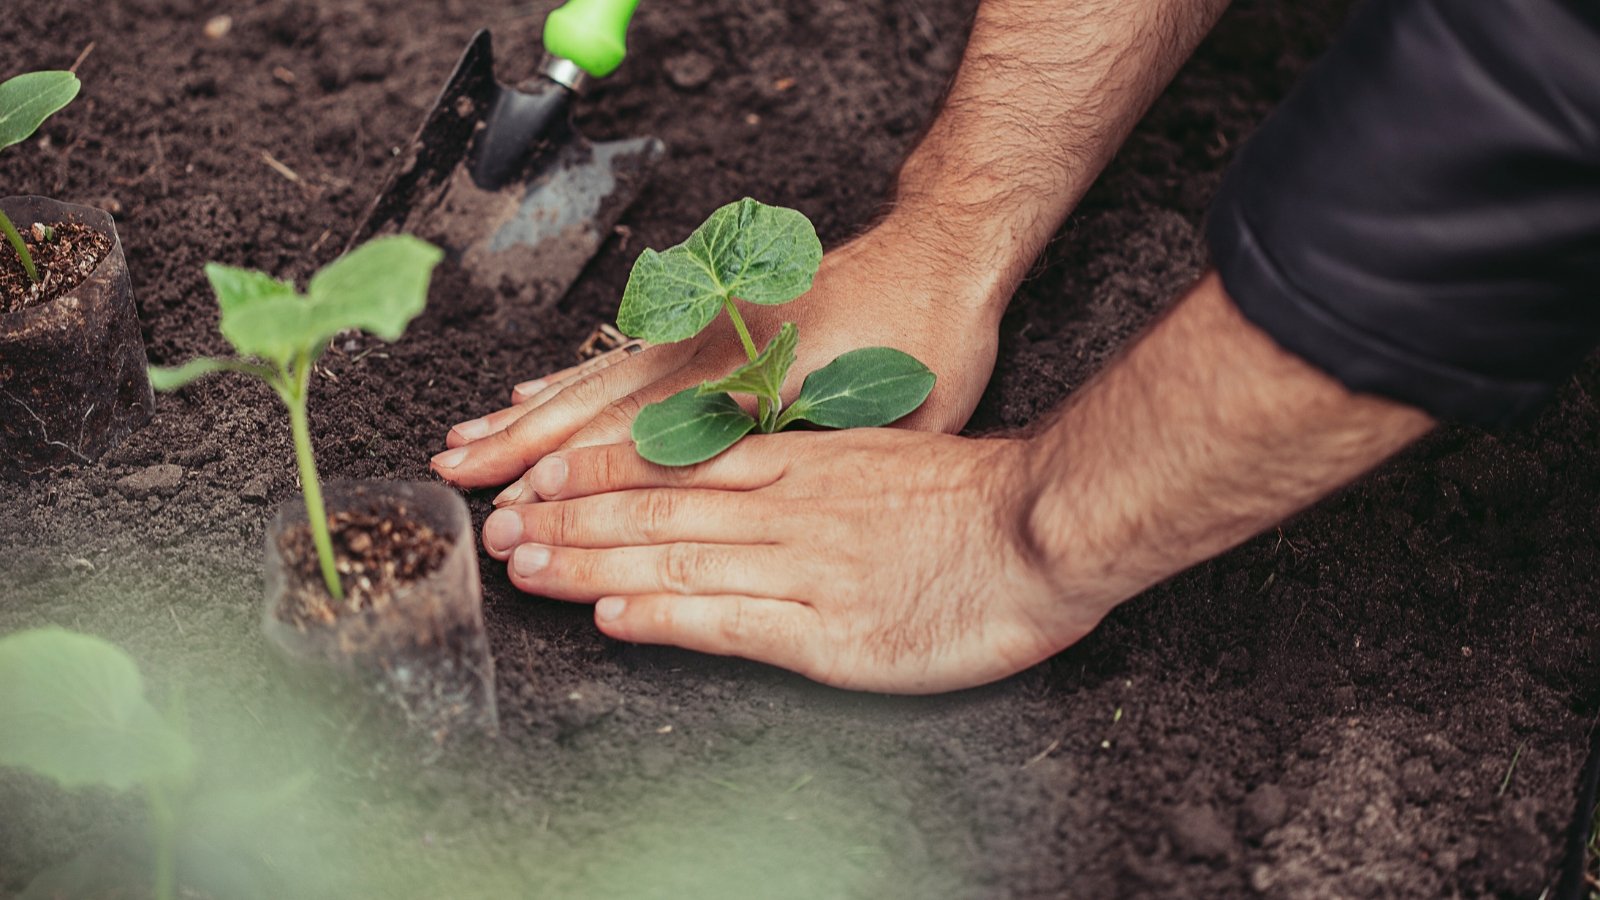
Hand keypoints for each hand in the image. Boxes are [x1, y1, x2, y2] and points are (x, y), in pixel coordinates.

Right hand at [430, 222, 1003, 497]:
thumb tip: (770, 512)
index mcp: (752, 389)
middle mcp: (712, 356)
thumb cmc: (929, 341)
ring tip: (471, 440)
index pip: (642, 444)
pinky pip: (625, 349)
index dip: (575, 482)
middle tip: (458, 479)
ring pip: (599, 376)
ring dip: (532, 413)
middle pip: (599, 407)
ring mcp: (704, 331)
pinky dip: (575, 374)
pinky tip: (538, 390)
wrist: (941, 248)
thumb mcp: (891, 420)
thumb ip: (817, 462)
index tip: (519, 510)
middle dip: (524, 447)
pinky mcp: (709, 315)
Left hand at [475, 429, 1106, 693]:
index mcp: (798, 464)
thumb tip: (745, 465)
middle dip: (568, 518)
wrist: (1043, 530)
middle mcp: (785, 509)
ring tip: (524, 566)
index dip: (598, 469)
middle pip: (654, 511)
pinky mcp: (827, 634)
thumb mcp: (880, 450)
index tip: (539, 472)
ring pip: (674, 561)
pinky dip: (662, 619)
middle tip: (499, 526)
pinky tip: (610, 618)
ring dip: (590, 564)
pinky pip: (727, 623)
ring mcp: (802, 569)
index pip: (676, 461)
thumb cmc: (974, 496)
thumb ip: (809, 462)